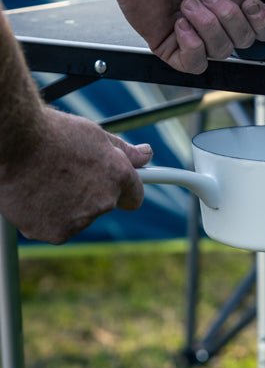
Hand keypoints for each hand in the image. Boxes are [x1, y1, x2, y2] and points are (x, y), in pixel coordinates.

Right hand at [0, 109, 150, 244]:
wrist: (15, 144)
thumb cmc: (52, 134)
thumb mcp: (95, 135)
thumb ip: (124, 151)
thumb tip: (146, 154)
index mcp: (118, 176)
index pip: (134, 196)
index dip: (124, 192)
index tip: (114, 188)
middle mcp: (104, 201)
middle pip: (101, 205)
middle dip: (88, 193)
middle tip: (65, 172)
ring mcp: (80, 220)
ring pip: (76, 217)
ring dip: (66, 205)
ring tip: (46, 179)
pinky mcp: (56, 233)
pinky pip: (54, 227)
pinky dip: (45, 216)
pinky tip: (35, 194)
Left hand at [105, 0, 264, 73]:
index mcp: (237, 3)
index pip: (264, 29)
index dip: (261, 20)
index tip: (251, 2)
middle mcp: (219, 23)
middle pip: (245, 42)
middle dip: (229, 16)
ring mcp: (197, 38)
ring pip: (222, 52)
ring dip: (207, 24)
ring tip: (189, 3)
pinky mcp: (174, 49)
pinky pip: (196, 64)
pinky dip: (192, 44)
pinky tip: (180, 23)